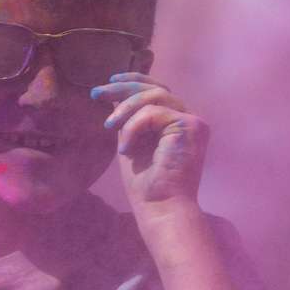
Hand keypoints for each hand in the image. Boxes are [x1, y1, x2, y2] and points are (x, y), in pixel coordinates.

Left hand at [93, 72, 208, 214]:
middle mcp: (189, 120)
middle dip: (122, 88)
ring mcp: (193, 122)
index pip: (158, 91)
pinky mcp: (191, 126)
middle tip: (96, 93)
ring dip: (125, 109)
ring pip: (154, 96)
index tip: (108, 82)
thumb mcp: (131, 143)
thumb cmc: (146, 186)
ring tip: (108, 127)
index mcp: (177, 124)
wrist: (160, 208)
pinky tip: (125, 149)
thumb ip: (130, 120)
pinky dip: (134, 127)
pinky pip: (154, 112)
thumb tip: (114, 94)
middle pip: (156, 88)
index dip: (133, 81)